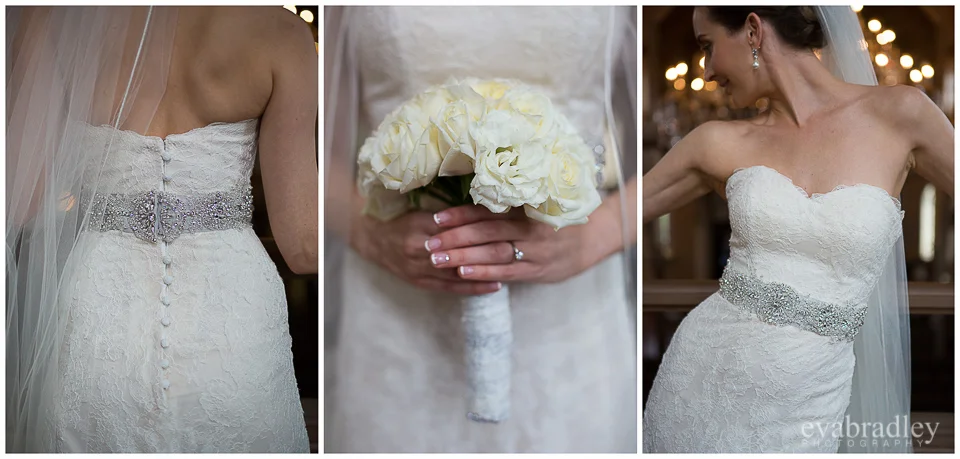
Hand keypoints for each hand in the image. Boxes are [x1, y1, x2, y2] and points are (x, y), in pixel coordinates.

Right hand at [351, 209, 502, 294]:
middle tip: (513, 247)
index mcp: (419, 225)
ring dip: (484, 270)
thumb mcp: (421, 210)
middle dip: (487, 250)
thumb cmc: (400, 220)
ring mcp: (419, 268)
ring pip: (458, 271)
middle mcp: (419, 248)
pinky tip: (494, 286)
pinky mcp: (420, 282)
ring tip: (510, 268)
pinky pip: (451, 287)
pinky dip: (473, 287)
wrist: (372, 239)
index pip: (455, 228)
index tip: (504, 226)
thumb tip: (483, 210)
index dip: (480, 228)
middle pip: (459, 251)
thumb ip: (448, 215)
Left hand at [425, 205, 618, 283]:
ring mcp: (534, 250)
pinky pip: (507, 271)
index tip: (436, 219)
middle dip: (455, 238)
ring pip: (493, 252)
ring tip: (437, 259)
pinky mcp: (537, 270)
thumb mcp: (537, 204)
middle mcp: (529, 228)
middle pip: (485, 232)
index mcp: (525, 207)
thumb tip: (473, 194)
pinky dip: (484, 272)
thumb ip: (509, 203)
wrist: (591, 241)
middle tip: (429, 243)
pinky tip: (463, 273)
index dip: (460, 214)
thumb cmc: (556, 220)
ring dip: (463, 256)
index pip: (488, 211)